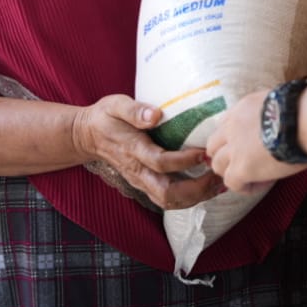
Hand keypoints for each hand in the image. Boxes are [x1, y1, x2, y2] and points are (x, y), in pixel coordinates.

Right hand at [71, 95, 221, 209]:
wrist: (88, 136)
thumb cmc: (106, 117)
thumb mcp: (115, 105)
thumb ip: (134, 110)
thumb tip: (156, 114)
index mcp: (132, 150)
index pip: (159, 162)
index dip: (183, 161)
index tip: (203, 152)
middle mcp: (137, 171)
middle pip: (167, 193)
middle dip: (196, 189)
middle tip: (218, 174)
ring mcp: (140, 181)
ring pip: (168, 201)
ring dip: (196, 197)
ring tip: (218, 184)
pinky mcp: (145, 184)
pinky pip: (167, 200)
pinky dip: (189, 199)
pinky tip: (206, 188)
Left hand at [205, 90, 306, 193]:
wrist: (304, 121)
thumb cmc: (302, 111)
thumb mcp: (279, 103)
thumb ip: (270, 114)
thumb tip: (279, 125)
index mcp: (243, 108)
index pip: (225, 125)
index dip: (233, 138)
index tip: (248, 145)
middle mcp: (233, 127)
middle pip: (214, 145)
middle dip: (225, 156)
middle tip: (244, 163)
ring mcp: (234, 148)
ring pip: (217, 165)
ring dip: (232, 171)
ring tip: (253, 176)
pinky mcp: (241, 167)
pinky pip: (232, 182)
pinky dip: (244, 186)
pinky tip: (261, 184)